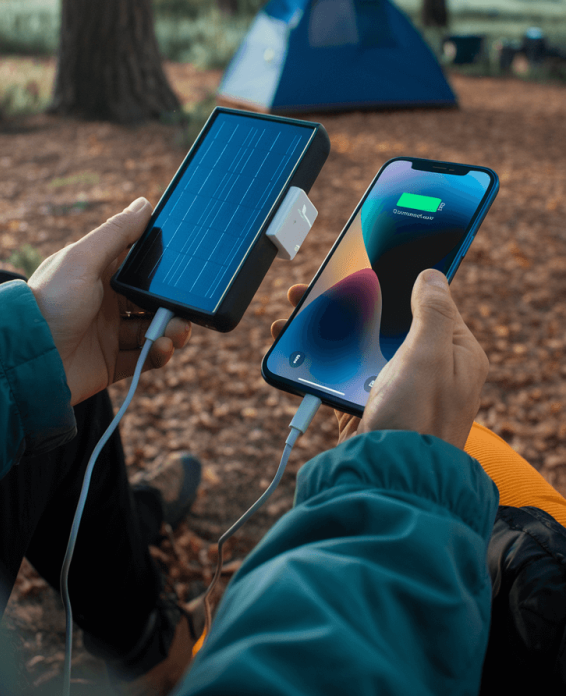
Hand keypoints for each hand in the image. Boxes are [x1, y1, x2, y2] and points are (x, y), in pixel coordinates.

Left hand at [28, 197, 191, 405]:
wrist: (28, 359)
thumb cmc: (49, 302)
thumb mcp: (82, 259)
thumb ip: (116, 232)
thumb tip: (145, 204)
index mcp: (101, 274)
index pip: (140, 265)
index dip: (162, 266)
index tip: (185, 266)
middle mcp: (108, 302)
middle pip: (153, 299)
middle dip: (174, 302)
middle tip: (185, 306)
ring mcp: (111, 333)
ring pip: (155, 328)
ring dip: (172, 329)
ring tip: (174, 330)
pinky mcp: (113, 362)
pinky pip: (145, 357)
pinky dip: (159, 353)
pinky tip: (161, 347)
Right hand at [271, 270, 487, 449]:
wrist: (390, 484)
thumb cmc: (418, 421)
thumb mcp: (430, 355)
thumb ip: (432, 310)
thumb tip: (433, 274)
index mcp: (456, 354)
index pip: (431, 304)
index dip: (400, 282)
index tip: (369, 264)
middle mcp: (430, 370)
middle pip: (387, 322)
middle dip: (351, 303)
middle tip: (316, 288)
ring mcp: (398, 389)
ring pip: (360, 346)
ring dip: (327, 330)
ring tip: (293, 317)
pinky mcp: (369, 408)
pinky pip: (342, 375)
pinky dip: (320, 362)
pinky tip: (296, 351)